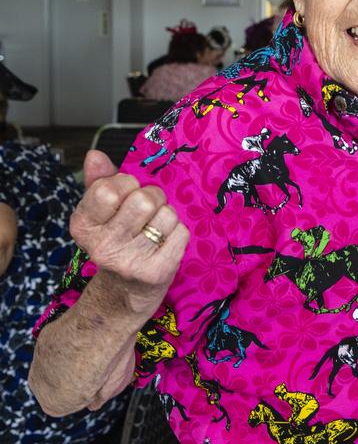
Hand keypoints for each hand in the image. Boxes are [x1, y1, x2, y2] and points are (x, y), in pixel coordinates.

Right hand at [70, 150, 188, 314]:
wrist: (122, 295)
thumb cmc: (116, 242)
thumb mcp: (101, 213)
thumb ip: (99, 182)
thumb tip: (95, 155)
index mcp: (83, 226)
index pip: (110, 187)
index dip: (126, 184)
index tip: (126, 194)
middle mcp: (102, 245)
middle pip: (144, 199)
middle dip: (153, 198)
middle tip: (147, 212)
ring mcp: (129, 261)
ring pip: (166, 214)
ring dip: (167, 216)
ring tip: (155, 229)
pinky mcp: (155, 272)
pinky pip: (181, 232)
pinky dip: (178, 233)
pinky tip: (165, 243)